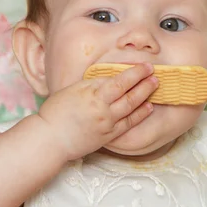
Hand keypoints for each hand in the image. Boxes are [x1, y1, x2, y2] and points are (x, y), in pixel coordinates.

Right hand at [37, 63, 157, 161]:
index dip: (136, 73)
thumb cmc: (56, 111)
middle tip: (156, 75)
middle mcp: (103, 110)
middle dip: (145, 83)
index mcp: (94, 95)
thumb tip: (110, 78)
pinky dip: (140, 115)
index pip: (121, 81)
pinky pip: (128, 124)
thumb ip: (94, 83)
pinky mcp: (108, 137)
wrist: (50, 139)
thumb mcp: (74, 89)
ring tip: (155, 87)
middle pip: (130, 94)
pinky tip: (148, 108)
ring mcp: (107, 124)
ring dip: (145, 96)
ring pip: (132, 109)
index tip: (146, 66)